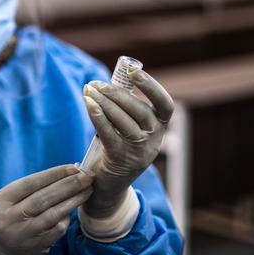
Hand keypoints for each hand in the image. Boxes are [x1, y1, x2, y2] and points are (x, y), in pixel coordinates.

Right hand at [0, 165, 92, 254]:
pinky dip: (67, 217)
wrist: (1, 252)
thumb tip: (65, 173)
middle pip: (43, 198)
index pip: (29, 183)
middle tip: (86, 176)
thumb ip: (28, 189)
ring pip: (52, 214)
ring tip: (87, 189)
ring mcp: (23, 235)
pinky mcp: (36, 247)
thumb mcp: (7, 201)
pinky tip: (74, 208)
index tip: (72, 167)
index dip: (53, 174)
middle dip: (68, 185)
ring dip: (73, 200)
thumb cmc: (8, 218)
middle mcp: (9, 218)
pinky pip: (57, 230)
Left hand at [82, 67, 173, 218]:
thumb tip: (106, 82)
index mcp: (159, 127)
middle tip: (96, 83)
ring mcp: (140, 151)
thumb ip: (123, 108)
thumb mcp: (127, 127)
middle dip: (117, 93)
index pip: (165, 105)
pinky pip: (109, 134)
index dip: (152, 86)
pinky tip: (88, 103)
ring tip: (89, 90)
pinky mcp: (122, 159)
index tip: (133, 70)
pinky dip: (98, 116)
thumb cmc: (116, 147)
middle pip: (140, 110)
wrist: (108, 184)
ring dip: (104, 102)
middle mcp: (154, 139)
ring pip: (124, 121)